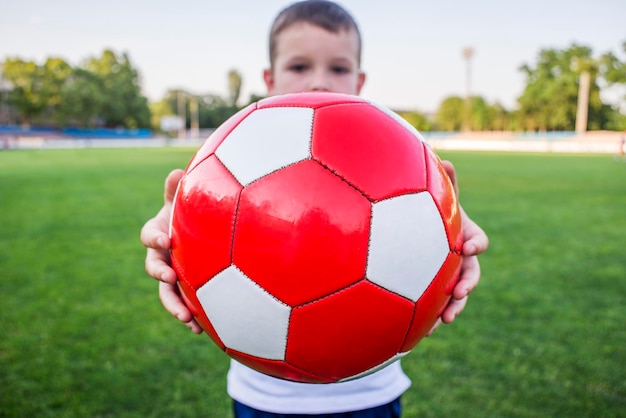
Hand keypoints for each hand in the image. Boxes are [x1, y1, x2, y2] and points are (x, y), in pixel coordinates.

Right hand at [140, 169, 202, 333]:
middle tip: (169, 279)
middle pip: (154, 268)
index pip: (149, 236)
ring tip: (186, 319)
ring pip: (167, 293)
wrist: (197, 234)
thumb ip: (177, 190)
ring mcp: (171, 275)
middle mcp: (160, 257)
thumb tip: (178, 171)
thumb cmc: (188, 214)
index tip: (165, 240)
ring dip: (174, 306)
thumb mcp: (182, 201)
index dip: (154, 238)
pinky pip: (183, 305)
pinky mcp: (183, 290)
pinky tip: (200, 330)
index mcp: (157, 234)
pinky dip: (190, 317)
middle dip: (160, 275)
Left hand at [428, 160, 488, 334]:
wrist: (422, 231)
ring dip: (455, 307)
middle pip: (472, 273)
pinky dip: (434, 317)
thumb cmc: (431, 211)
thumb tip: (443, 158)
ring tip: (446, 320)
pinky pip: (440, 305)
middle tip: (460, 291)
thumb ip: (444, 182)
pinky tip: (423, 332)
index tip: (468, 247)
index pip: (478, 241)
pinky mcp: (439, 290)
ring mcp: (452, 275)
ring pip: (458, 294)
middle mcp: (462, 259)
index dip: (476, 244)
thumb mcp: (438, 197)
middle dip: (468, 283)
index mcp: (465, 236)